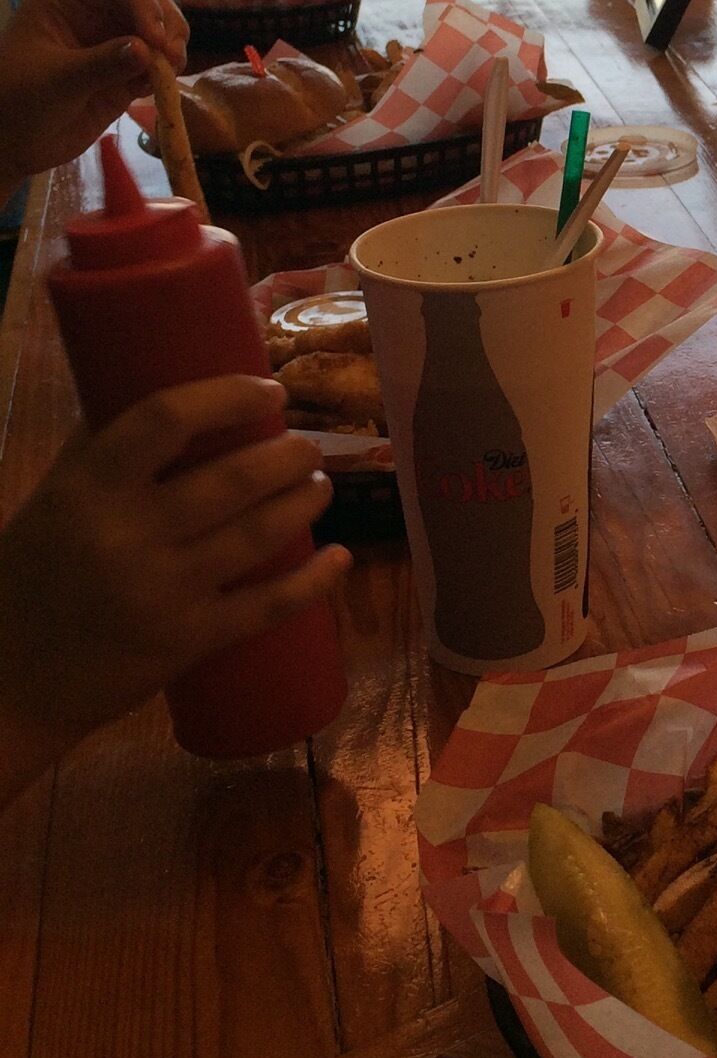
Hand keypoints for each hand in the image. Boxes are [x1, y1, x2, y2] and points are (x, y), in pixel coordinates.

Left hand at [0, 0, 188, 201]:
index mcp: (67, 0)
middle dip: (166, 24)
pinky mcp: (124, 74)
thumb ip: (101, 63)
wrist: (11, 143)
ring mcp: (111, 44)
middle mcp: (93, 15)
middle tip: (173, 56)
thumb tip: (148, 51)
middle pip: (148, 0)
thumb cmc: (16, 101)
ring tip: (171, 72)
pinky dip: (167, 72)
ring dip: (172, 47)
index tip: (156, 40)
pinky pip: (157, 63)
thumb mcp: (55, 80)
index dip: (144, 4)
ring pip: (159, 30)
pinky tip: (161, 88)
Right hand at [0, 377, 349, 810]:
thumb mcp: (52, 499)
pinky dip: (316, 579)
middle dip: (290, 454)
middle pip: (234, 478)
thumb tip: (153, 377)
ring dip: (306, 500)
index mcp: (88, 488)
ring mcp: (163, 592)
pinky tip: (341, 556)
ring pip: (261, 533)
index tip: (270, 391)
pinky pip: (269, 604)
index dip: (230, 396)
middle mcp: (127, 535)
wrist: (11, 680)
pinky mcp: (189, 642)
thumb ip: (101, 447)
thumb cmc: (31, 576)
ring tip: (320, 484)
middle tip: (307, 446)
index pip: (167, 418)